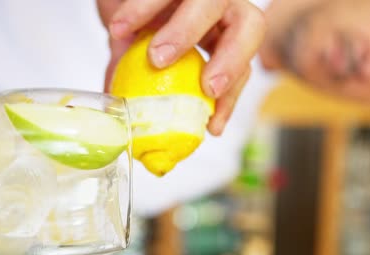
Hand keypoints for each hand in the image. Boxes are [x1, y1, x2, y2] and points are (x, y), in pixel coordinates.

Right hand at [97, 0, 265, 135]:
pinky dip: (140, 9)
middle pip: (249, 25)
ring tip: (155, 58)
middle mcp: (218, 8)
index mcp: (219, 35)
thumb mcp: (139, 60)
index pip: (242, 66)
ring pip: (210, 0)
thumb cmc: (135, 29)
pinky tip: (119, 29)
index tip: (212, 127)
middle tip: (207, 88)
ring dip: (186, 32)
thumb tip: (130, 125)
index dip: (232, 97)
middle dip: (232, 59)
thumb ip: (139, 86)